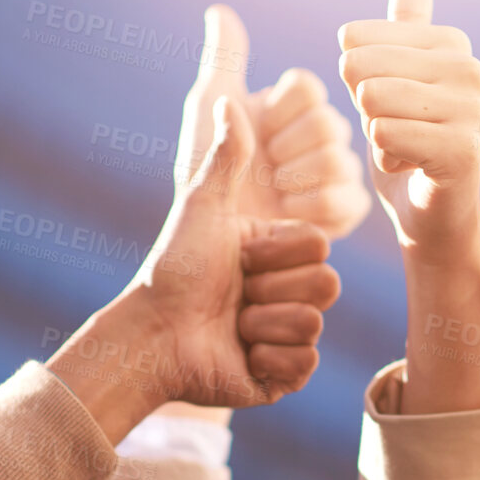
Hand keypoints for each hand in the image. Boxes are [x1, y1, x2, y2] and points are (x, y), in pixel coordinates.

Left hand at [52, 97, 340, 440]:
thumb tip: (228, 102)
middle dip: (271, 290)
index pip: (320, 246)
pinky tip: (240, 356)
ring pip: (314, 324)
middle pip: (328, 285)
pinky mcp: (285, 377)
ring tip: (232, 326)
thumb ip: (227, 158)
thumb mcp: (203, 208)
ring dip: (263, 325)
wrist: (152, 335)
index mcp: (281, 254)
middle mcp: (291, 292)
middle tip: (235, 295)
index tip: (239, 257)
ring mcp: (290, 336)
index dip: (277, 253)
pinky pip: (305, 364)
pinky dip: (267, 360)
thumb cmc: (173, 268)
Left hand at [176, 4, 370, 239]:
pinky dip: (312, 209)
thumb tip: (221, 9)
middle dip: (286, 152)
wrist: (206, 254)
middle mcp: (317, 138)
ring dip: (296, 183)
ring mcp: (336, 176)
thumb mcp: (204, 116)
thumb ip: (222, 60)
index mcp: (287, 110)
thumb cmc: (199, 186)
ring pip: (339, 160)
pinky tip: (287, 218)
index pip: (308, 87)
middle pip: (328, 123)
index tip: (255, 133)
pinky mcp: (346, 214)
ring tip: (271, 199)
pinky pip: (348, 199)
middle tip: (261, 174)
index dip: (280, 113)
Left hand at [337, 0, 479, 262]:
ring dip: (374, 134)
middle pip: (363, 68)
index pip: (359, 40)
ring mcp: (471, 108)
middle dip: (362, 108)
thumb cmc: (407, 145)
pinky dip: (386, 158)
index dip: (354, 79)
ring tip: (405, 148)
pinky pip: (386, 134)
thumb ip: (406, 23)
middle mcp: (470, 68)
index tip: (389, 105)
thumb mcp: (394, 76)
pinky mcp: (462, 149)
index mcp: (451, 44)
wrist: (430, 216)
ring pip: (373, 100)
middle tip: (395, 130)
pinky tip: (412, 168)